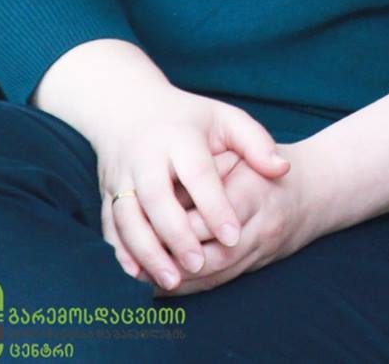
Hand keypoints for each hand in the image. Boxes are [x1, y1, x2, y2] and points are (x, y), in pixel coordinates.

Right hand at [91, 86, 291, 291]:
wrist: (127, 108)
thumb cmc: (190, 119)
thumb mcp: (226, 120)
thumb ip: (256, 143)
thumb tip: (283, 169)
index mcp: (179, 138)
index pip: (198, 175)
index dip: (216, 207)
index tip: (234, 237)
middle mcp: (145, 157)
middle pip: (156, 199)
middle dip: (176, 235)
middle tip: (199, 265)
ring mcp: (121, 176)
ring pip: (127, 218)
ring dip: (146, 252)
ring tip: (172, 280)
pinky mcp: (106, 193)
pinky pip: (110, 226)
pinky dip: (121, 252)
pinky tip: (138, 276)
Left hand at [154, 142, 325, 295]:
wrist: (317, 188)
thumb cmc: (266, 165)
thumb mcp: (241, 152)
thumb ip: (207, 169)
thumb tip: (164, 191)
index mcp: (255, 193)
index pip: (208, 219)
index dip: (174, 227)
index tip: (143, 225)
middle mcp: (263, 227)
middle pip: (211, 256)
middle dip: (172, 261)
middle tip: (137, 260)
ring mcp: (263, 250)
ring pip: (215, 276)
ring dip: (178, 280)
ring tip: (143, 276)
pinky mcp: (259, 265)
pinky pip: (220, 283)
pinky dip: (190, 287)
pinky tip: (161, 286)